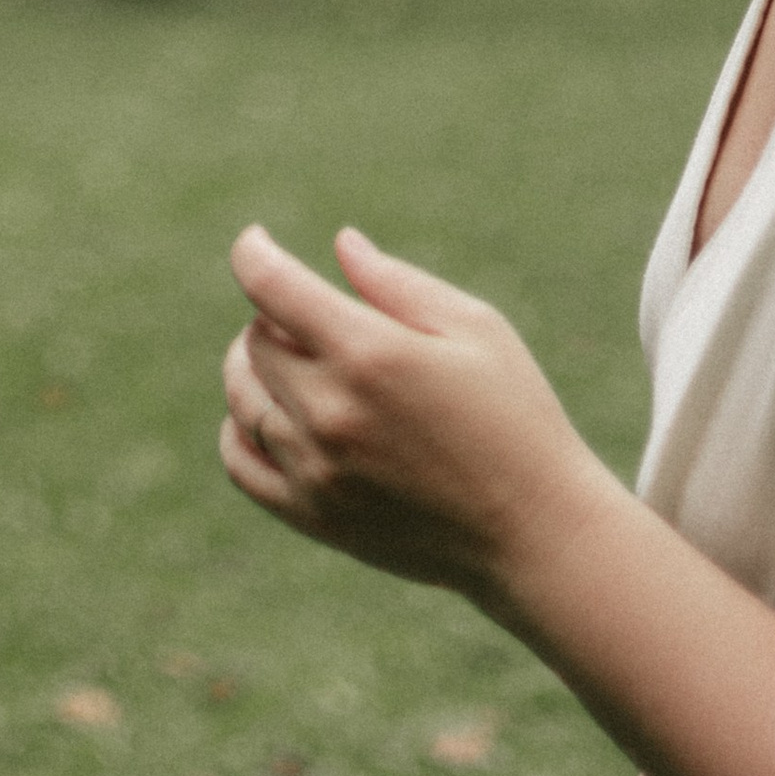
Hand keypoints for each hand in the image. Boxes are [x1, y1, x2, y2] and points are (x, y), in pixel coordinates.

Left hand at [219, 222, 609, 609]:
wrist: (535, 534)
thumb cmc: (516, 418)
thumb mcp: (476, 329)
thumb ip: (398, 283)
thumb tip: (341, 244)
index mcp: (368, 353)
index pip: (270, 286)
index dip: (252, 252)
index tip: (255, 241)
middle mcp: (329, 411)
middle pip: (256, 340)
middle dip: (274, 315)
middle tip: (310, 317)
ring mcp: (316, 469)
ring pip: (242, 397)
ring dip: (253, 367)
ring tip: (287, 358)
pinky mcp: (315, 516)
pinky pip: (240, 463)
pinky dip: (239, 429)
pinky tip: (269, 414)